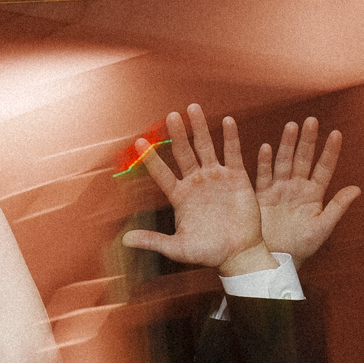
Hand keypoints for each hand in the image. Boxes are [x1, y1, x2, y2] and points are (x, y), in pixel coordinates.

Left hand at [116, 105, 267, 274]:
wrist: (239, 254)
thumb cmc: (208, 253)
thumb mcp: (178, 249)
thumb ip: (153, 241)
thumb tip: (124, 240)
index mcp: (180, 196)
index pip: (162, 173)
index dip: (151, 159)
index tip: (139, 143)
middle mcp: (196, 182)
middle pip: (183, 153)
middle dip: (177, 134)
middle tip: (170, 116)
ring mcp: (216, 177)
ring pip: (206, 147)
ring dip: (200, 128)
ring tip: (193, 108)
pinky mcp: (237, 177)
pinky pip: (232, 153)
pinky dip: (231, 138)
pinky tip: (227, 121)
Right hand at [254, 118, 359, 265]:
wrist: (275, 261)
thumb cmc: (301, 248)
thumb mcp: (322, 228)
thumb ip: (338, 207)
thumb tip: (358, 188)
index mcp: (314, 194)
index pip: (325, 168)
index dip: (330, 152)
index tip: (336, 133)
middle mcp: (297, 187)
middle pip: (303, 158)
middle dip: (308, 140)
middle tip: (312, 120)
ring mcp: (279, 189)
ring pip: (284, 161)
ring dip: (287, 144)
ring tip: (291, 126)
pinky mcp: (262, 196)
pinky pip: (263, 175)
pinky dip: (264, 162)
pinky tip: (266, 148)